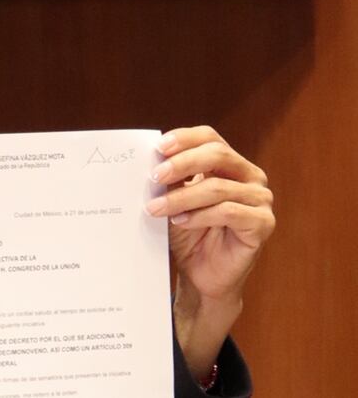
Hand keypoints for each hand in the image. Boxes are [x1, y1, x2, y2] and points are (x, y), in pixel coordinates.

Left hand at [145, 125, 274, 378]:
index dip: (185, 138)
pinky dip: (200, 215)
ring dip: (181, 197)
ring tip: (155, 208)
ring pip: (218, 187)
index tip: (158, 147)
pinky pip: (229, 212)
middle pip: (218, 155)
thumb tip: (148, 159)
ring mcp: (260, 199)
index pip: (210, 137)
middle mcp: (250, 176)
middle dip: (182, 163)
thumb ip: (168, 179)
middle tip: (154, 176)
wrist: (200, 274)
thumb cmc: (187, 233)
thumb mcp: (173, 200)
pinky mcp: (262, 223)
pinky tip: (180, 222)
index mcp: (229, 163)